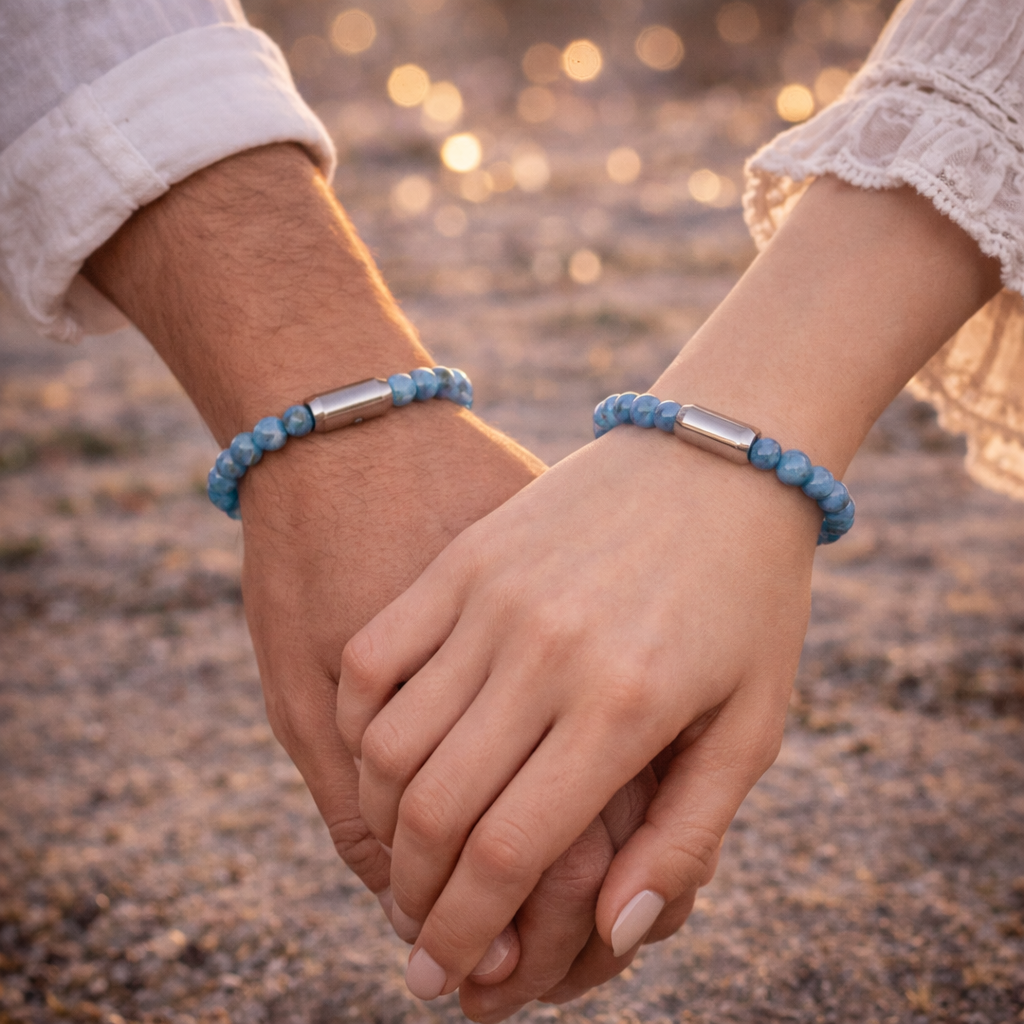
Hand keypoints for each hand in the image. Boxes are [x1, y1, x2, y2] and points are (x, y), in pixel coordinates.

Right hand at [335, 174, 1002, 1001]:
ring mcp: (492, 595)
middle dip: (415, 898)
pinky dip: (359, 722)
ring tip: (403, 856)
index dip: (467, 931)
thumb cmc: (748, 599)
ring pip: (389, 739)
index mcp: (624, 704)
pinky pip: (375, 656)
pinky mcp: (463, 557)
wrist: (718, 458)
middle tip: (419, 937)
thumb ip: (687, 837)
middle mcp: (544, 650)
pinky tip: (384, 757)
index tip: (450, 973)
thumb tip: (618, 931)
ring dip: (382, 820)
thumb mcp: (750, 726)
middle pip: (433, 808)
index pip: (508, 852)